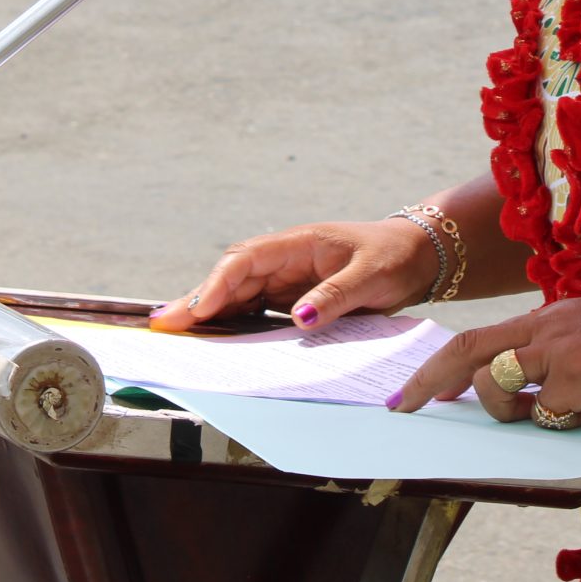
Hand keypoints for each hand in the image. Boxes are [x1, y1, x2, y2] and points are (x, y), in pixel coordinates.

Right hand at [150, 220, 437, 332]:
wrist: (416, 257)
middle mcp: (284, 259)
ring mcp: (285, 278)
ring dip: (207, 312)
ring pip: (236, 293)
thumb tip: (300, 318)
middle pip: (231, 277)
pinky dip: (229, 321)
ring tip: (173, 333)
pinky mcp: (291, 296)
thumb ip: (335, 295)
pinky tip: (210, 337)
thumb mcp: (371, 276)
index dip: (219, 284)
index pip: (246, 259)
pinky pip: (253, 308)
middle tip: (164, 324)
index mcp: (298, 243)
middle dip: (197, 299)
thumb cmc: (394, 258)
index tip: (199, 309)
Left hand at [388, 296, 580, 424]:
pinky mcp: (578, 378)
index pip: (481, 338)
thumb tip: (527, 394)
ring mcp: (559, 353)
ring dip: (507, 411)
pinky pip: (546, 414)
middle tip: (407, 406)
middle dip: (430, 380)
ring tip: (548, 412)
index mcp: (547, 319)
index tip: (422, 388)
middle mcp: (545, 329)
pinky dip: (559, 423)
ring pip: (499, 387)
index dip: (445, 365)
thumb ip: (555, 357)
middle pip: (469, 351)